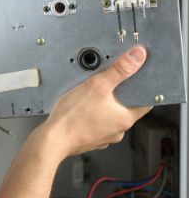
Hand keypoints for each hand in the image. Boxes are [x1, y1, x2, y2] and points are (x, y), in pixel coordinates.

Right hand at [42, 45, 151, 160]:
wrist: (52, 140)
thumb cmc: (73, 117)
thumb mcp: (98, 85)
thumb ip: (119, 70)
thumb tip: (137, 57)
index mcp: (125, 119)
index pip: (145, 102)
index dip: (142, 88)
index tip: (138, 79)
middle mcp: (118, 130)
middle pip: (126, 107)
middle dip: (118, 94)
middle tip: (107, 83)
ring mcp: (104, 137)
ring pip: (110, 115)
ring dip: (103, 105)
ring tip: (90, 95)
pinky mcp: (91, 138)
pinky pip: (96, 123)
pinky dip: (92, 115)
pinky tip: (81, 108)